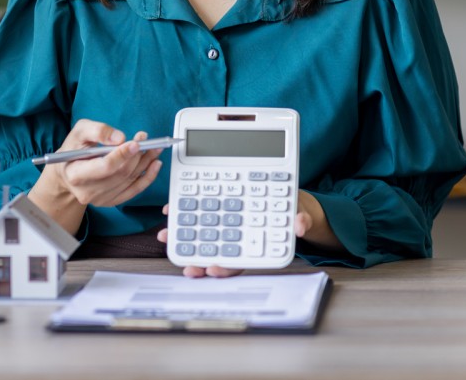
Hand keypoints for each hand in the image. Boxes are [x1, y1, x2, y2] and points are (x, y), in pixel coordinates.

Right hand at [44, 120, 163, 207]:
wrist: (68, 171)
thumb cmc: (73, 149)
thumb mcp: (79, 131)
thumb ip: (97, 131)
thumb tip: (119, 138)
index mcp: (76, 174)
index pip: (105, 167)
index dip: (122, 155)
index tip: (136, 143)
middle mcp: (87, 191)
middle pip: (120, 174)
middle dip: (136, 156)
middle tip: (147, 140)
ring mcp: (100, 199)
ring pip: (129, 180)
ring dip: (145, 163)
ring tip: (155, 148)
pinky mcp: (111, 201)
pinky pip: (134, 190)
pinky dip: (147, 177)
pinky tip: (154, 164)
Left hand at [157, 192, 337, 276]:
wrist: (286, 197)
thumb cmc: (290, 210)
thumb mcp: (299, 214)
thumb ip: (300, 221)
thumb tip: (300, 225)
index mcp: (254, 246)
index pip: (237, 262)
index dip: (223, 268)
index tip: (211, 268)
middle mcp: (236, 240)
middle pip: (214, 255)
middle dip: (197, 261)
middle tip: (184, 264)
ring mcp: (224, 226)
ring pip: (201, 237)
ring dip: (183, 237)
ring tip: (165, 235)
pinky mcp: (216, 210)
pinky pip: (198, 216)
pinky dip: (184, 214)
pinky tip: (171, 210)